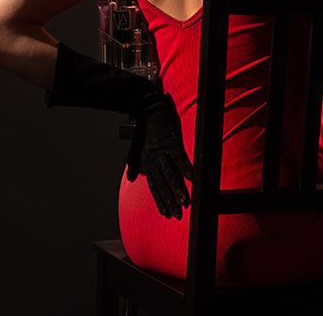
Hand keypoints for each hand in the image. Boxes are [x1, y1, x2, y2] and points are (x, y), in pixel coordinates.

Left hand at [126, 92, 192, 219]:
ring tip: (184, 203)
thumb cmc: (143, 126)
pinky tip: (192, 178)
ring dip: (177, 189)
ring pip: (169, 174)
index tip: (165, 213)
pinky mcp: (170, 141)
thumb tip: (131, 178)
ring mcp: (161, 151)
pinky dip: (185, 168)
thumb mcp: (134, 147)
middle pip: (161, 184)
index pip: (153, 185)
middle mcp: (153, 159)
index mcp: (146, 162)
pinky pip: (179, 158)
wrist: (145, 107)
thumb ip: (133, 163)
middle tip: (176, 216)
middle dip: (168, 201)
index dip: (159, 200)